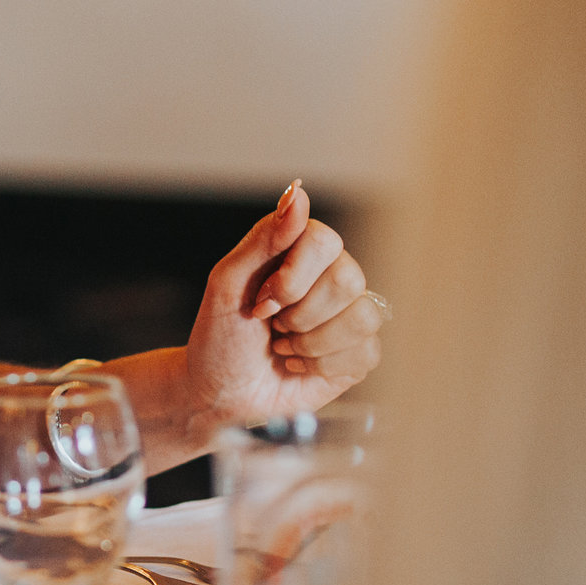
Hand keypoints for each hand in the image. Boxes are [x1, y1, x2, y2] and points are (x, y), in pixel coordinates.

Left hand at [180, 182, 382, 438]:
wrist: (220, 393)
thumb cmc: (219, 336)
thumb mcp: (228, 282)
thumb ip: (265, 237)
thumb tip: (298, 191)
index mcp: (299, 251)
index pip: (324, 240)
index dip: (293, 278)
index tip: (262, 301)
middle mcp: (331, 276)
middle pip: (347, 279)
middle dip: (299, 314)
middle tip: (272, 325)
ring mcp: (349, 315)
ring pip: (363, 317)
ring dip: (311, 342)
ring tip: (284, 346)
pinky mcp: (359, 353)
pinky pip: (366, 352)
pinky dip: (323, 366)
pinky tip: (300, 364)